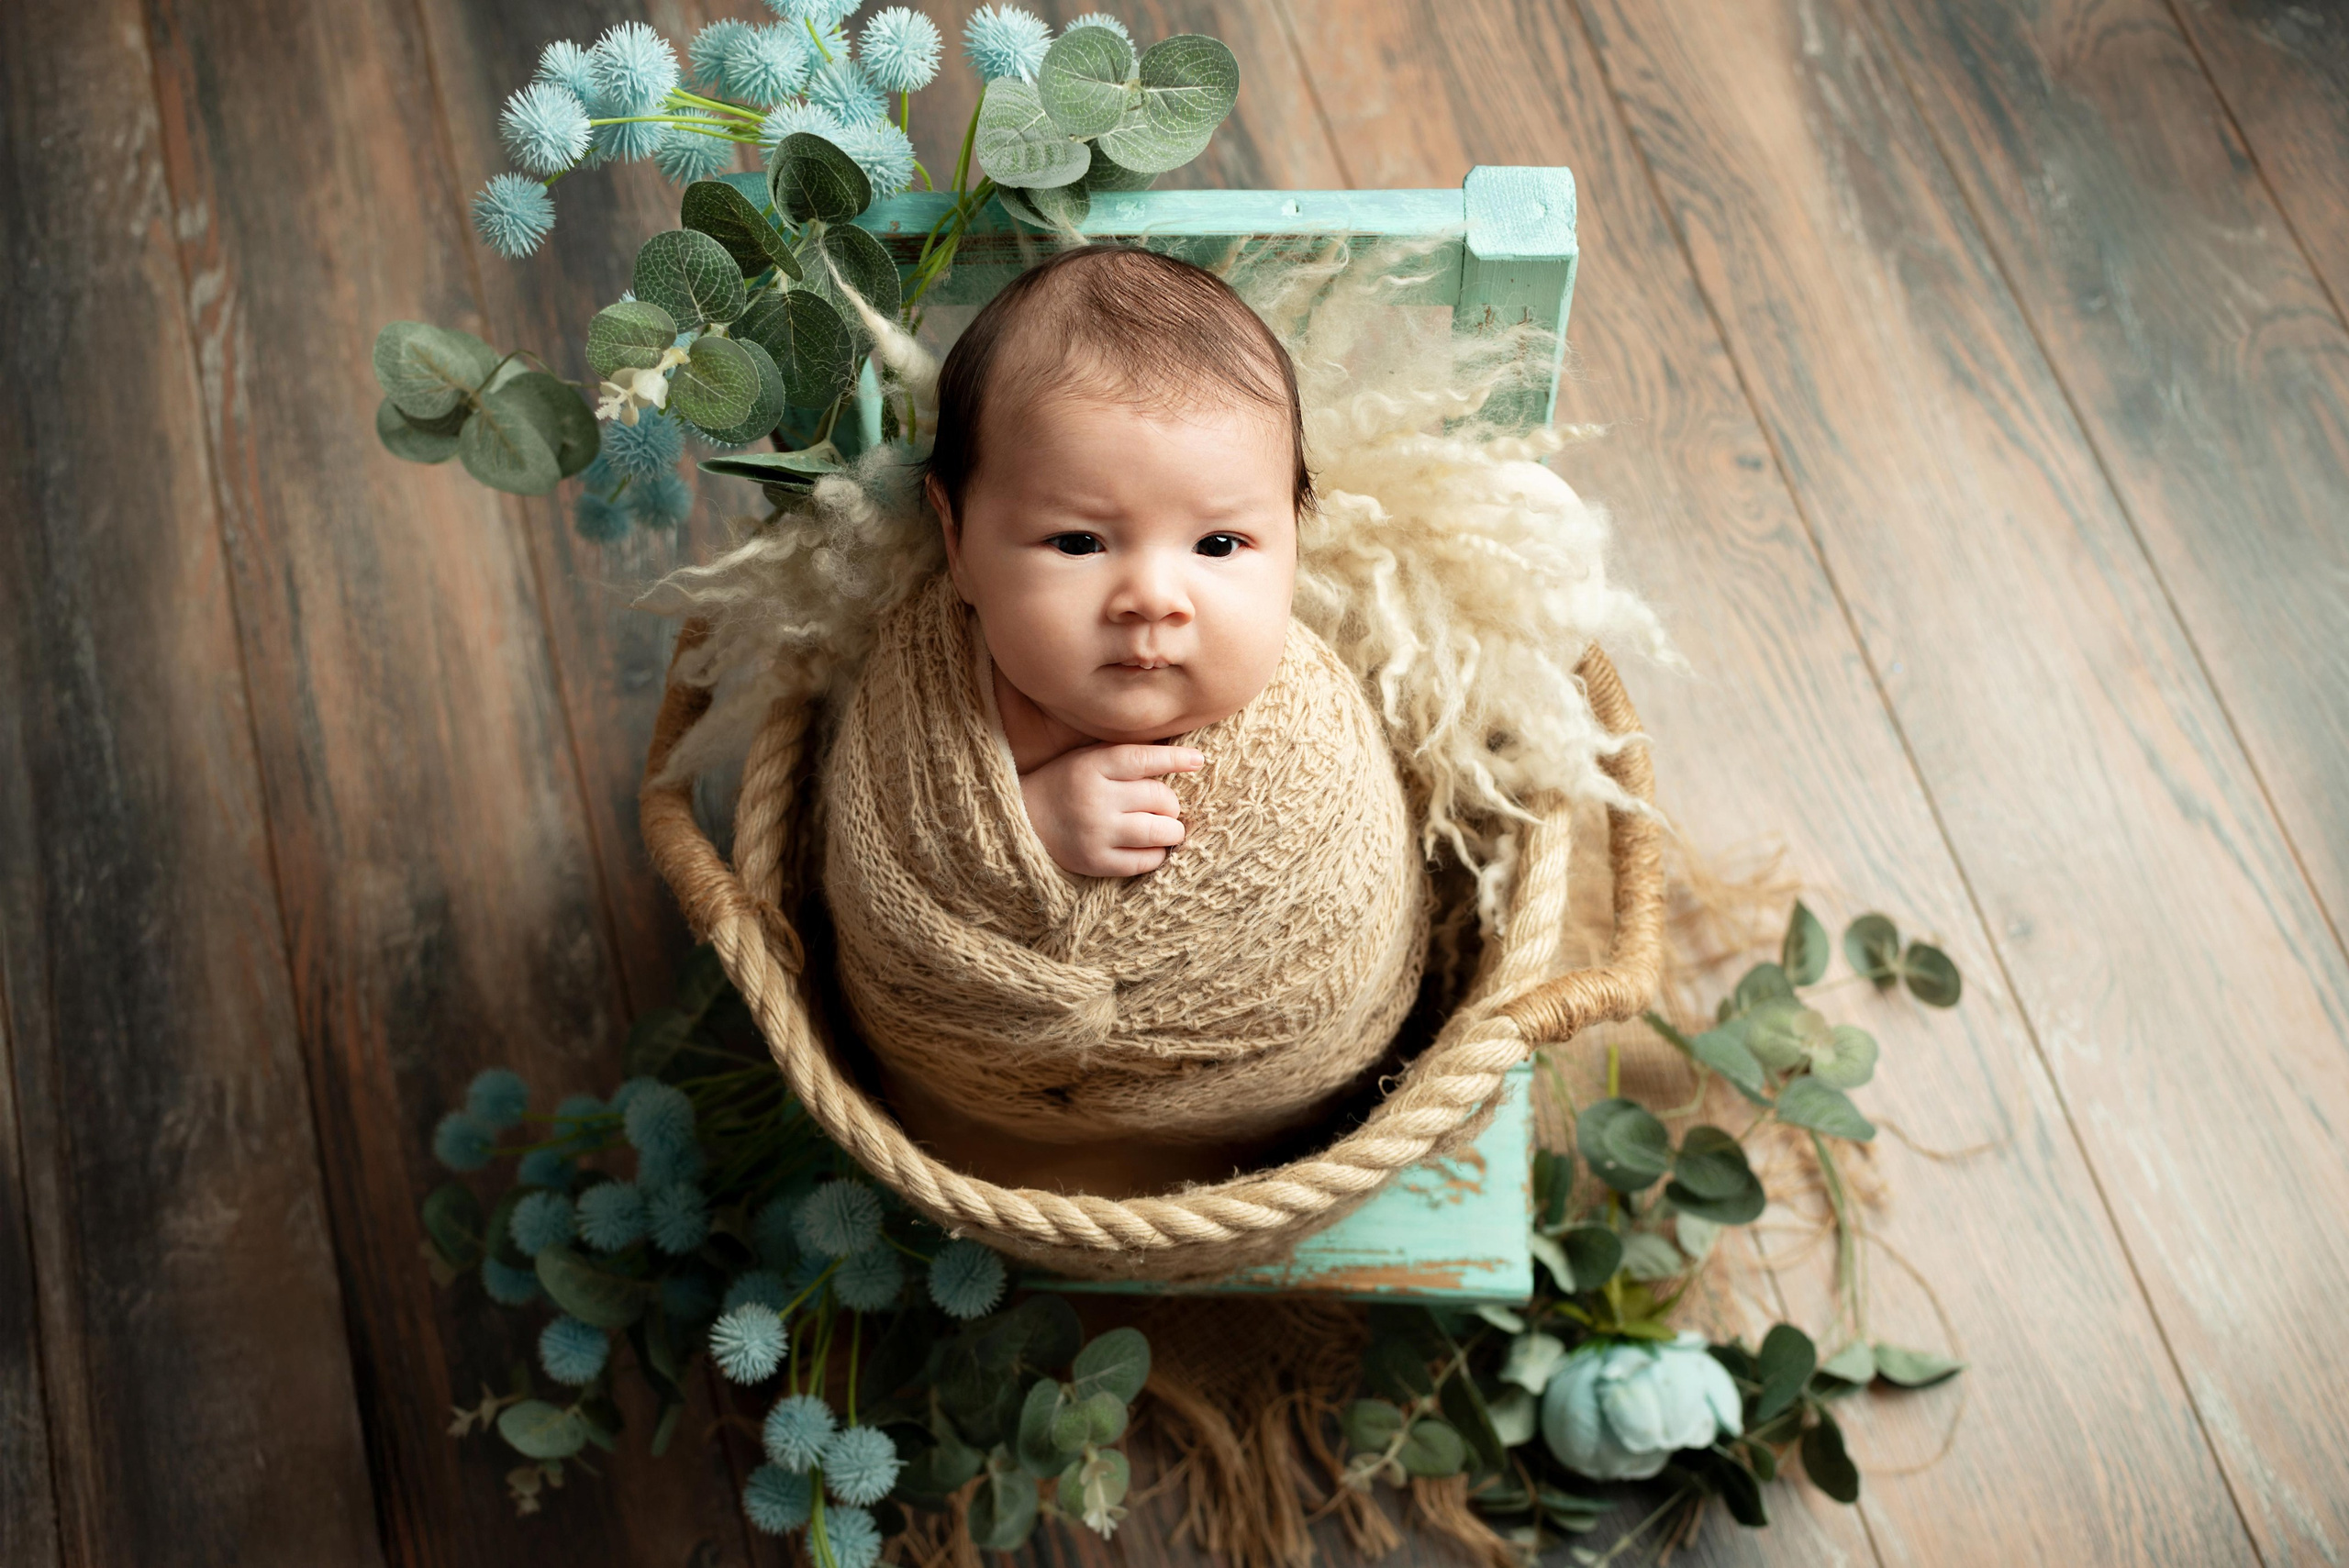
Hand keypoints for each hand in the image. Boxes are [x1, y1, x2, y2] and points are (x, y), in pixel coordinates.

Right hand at [1018, 743, 1203, 876]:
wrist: (1023, 821)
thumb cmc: (1067, 785)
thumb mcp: (1089, 759)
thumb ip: (1127, 758)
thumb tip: (1182, 757)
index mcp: (1093, 767)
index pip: (1144, 758)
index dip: (1176, 759)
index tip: (1199, 760)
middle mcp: (1096, 799)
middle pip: (1160, 798)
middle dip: (1170, 804)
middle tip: (1164, 807)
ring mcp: (1096, 833)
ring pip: (1159, 831)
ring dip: (1172, 830)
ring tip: (1166, 827)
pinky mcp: (1096, 862)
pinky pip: (1146, 861)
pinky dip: (1157, 854)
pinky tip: (1151, 847)